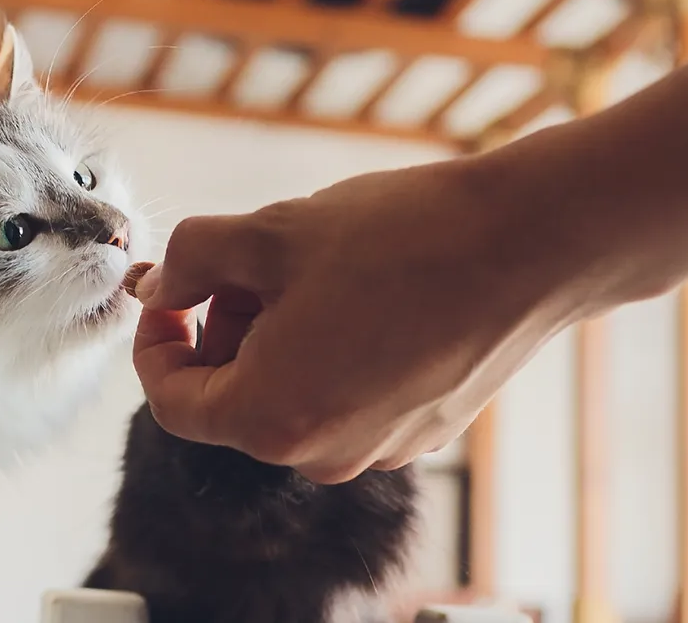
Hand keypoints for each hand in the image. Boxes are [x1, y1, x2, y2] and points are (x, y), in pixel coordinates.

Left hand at [130, 155, 636, 483]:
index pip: (172, 403)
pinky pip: (347, 398)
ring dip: (278, 339)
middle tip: (248, 264)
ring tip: (314, 270)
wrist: (531, 243)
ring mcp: (378, 448)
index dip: (156, 341)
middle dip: (223, 332)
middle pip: (234, 403)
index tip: (171, 292)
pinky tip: (367, 292)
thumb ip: (192, 260)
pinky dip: (331, 352)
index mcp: (271, 418)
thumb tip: (161, 284)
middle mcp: (322, 454)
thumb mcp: (270, 232)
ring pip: (291, 398)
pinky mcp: (422, 430)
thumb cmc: (405, 238)